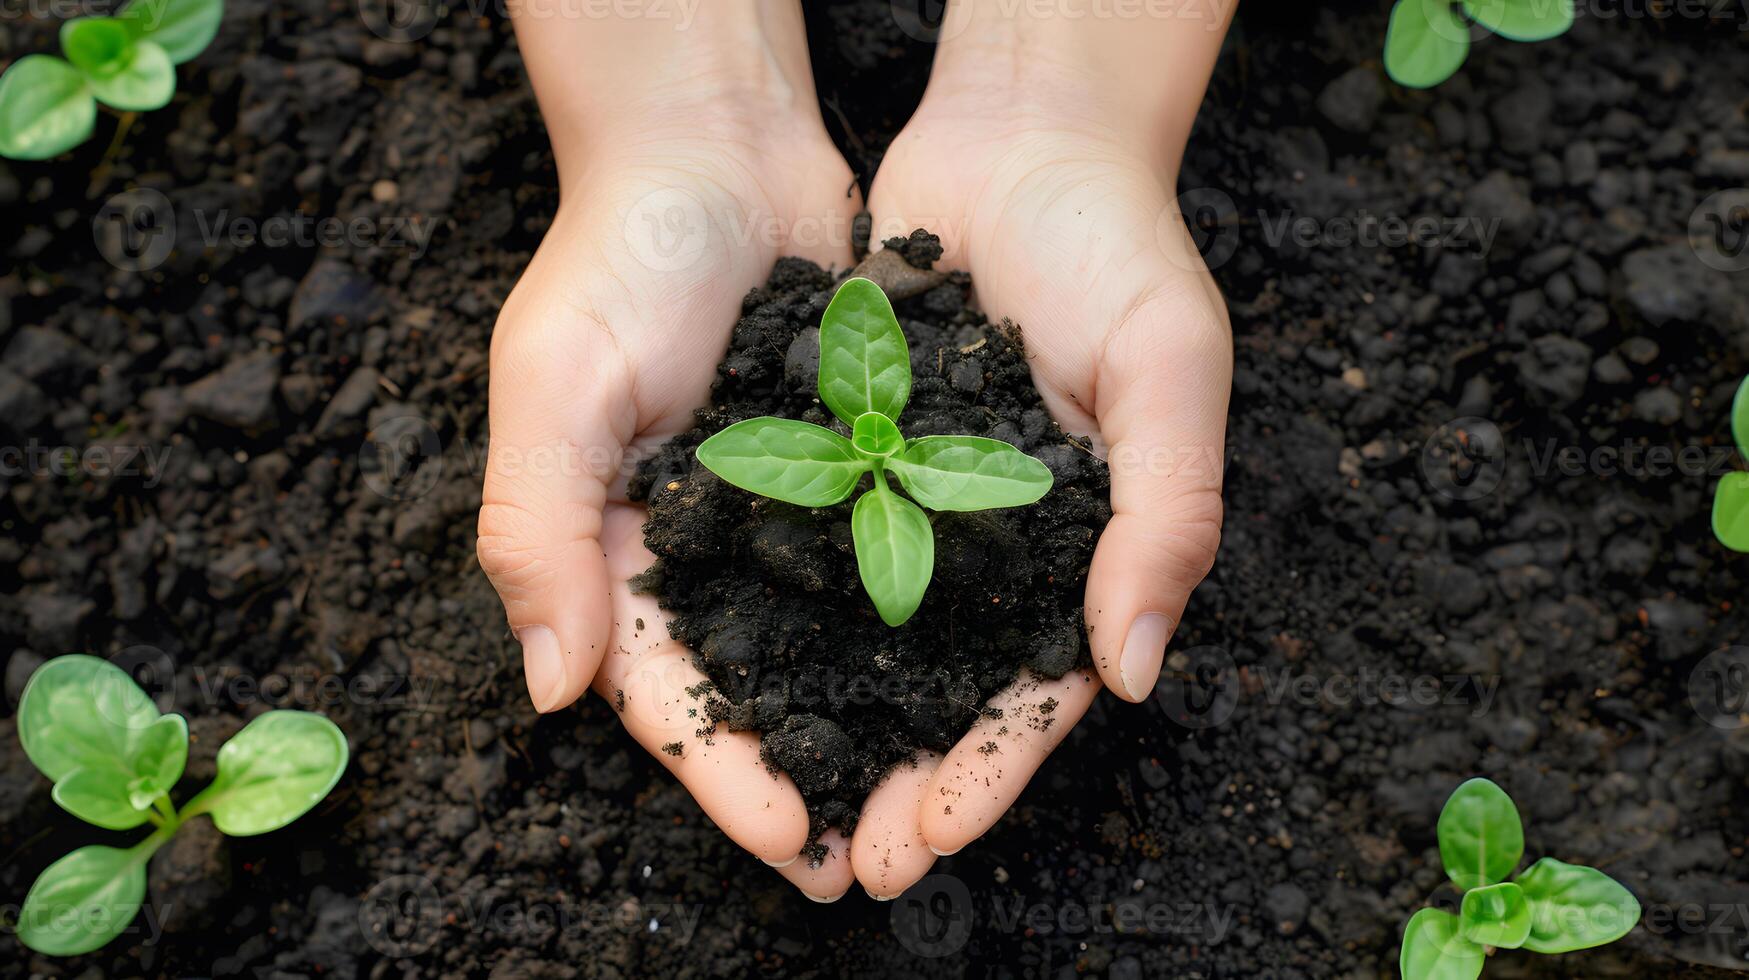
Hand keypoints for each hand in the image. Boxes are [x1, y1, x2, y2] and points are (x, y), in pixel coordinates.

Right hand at [478, 4, 865, 896]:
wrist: (717, 147)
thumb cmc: (618, 256)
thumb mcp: (552, 385)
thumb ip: (540, 531)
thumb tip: (549, 688)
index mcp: (610, 549)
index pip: (666, 690)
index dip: (726, 772)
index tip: (795, 842)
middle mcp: (693, 548)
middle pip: (750, 691)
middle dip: (804, 779)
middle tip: (871, 864)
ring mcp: (772, 514)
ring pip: (820, 647)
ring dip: (866, 723)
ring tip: (929, 802)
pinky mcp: (841, 470)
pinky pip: (878, 563)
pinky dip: (913, 624)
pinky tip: (965, 679)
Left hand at [851, 10, 1234, 896]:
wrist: (1022, 135)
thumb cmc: (1122, 246)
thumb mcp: (1171, 373)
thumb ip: (1165, 516)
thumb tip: (1133, 671)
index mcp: (1084, 549)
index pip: (1037, 687)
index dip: (991, 768)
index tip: (936, 834)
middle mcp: (994, 543)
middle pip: (944, 689)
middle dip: (902, 777)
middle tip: (848, 861)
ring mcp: (919, 501)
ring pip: (868, 638)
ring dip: (831, 720)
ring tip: (786, 801)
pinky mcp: (851, 450)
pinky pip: (813, 544)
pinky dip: (779, 610)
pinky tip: (738, 673)